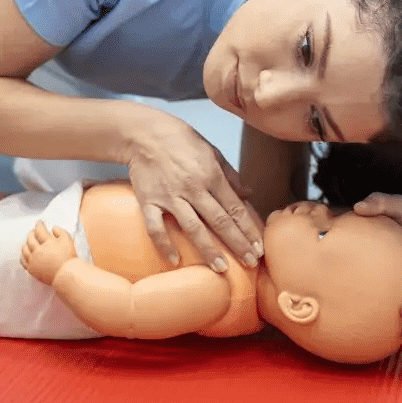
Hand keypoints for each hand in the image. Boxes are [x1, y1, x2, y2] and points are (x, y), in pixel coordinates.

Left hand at [20, 221, 76, 285]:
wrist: (66, 275)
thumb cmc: (69, 258)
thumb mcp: (68, 240)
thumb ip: (60, 232)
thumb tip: (53, 228)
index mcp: (47, 242)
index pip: (40, 230)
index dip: (39, 224)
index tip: (40, 222)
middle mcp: (38, 250)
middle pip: (30, 238)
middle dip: (32, 233)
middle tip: (34, 231)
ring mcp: (34, 260)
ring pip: (25, 249)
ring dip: (26, 243)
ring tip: (29, 242)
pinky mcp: (32, 269)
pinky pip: (23, 260)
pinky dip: (23, 254)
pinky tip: (25, 253)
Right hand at [125, 112, 265, 272]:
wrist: (143, 133)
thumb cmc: (180, 140)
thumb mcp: (211, 151)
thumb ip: (230, 174)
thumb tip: (249, 193)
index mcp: (211, 175)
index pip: (235, 207)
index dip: (248, 229)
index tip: (259, 247)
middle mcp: (193, 188)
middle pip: (219, 220)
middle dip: (237, 243)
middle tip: (250, 263)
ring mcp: (170, 196)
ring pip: (192, 227)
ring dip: (208, 249)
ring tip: (221, 268)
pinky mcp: (149, 201)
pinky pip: (156, 227)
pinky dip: (164, 244)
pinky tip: (174, 261)